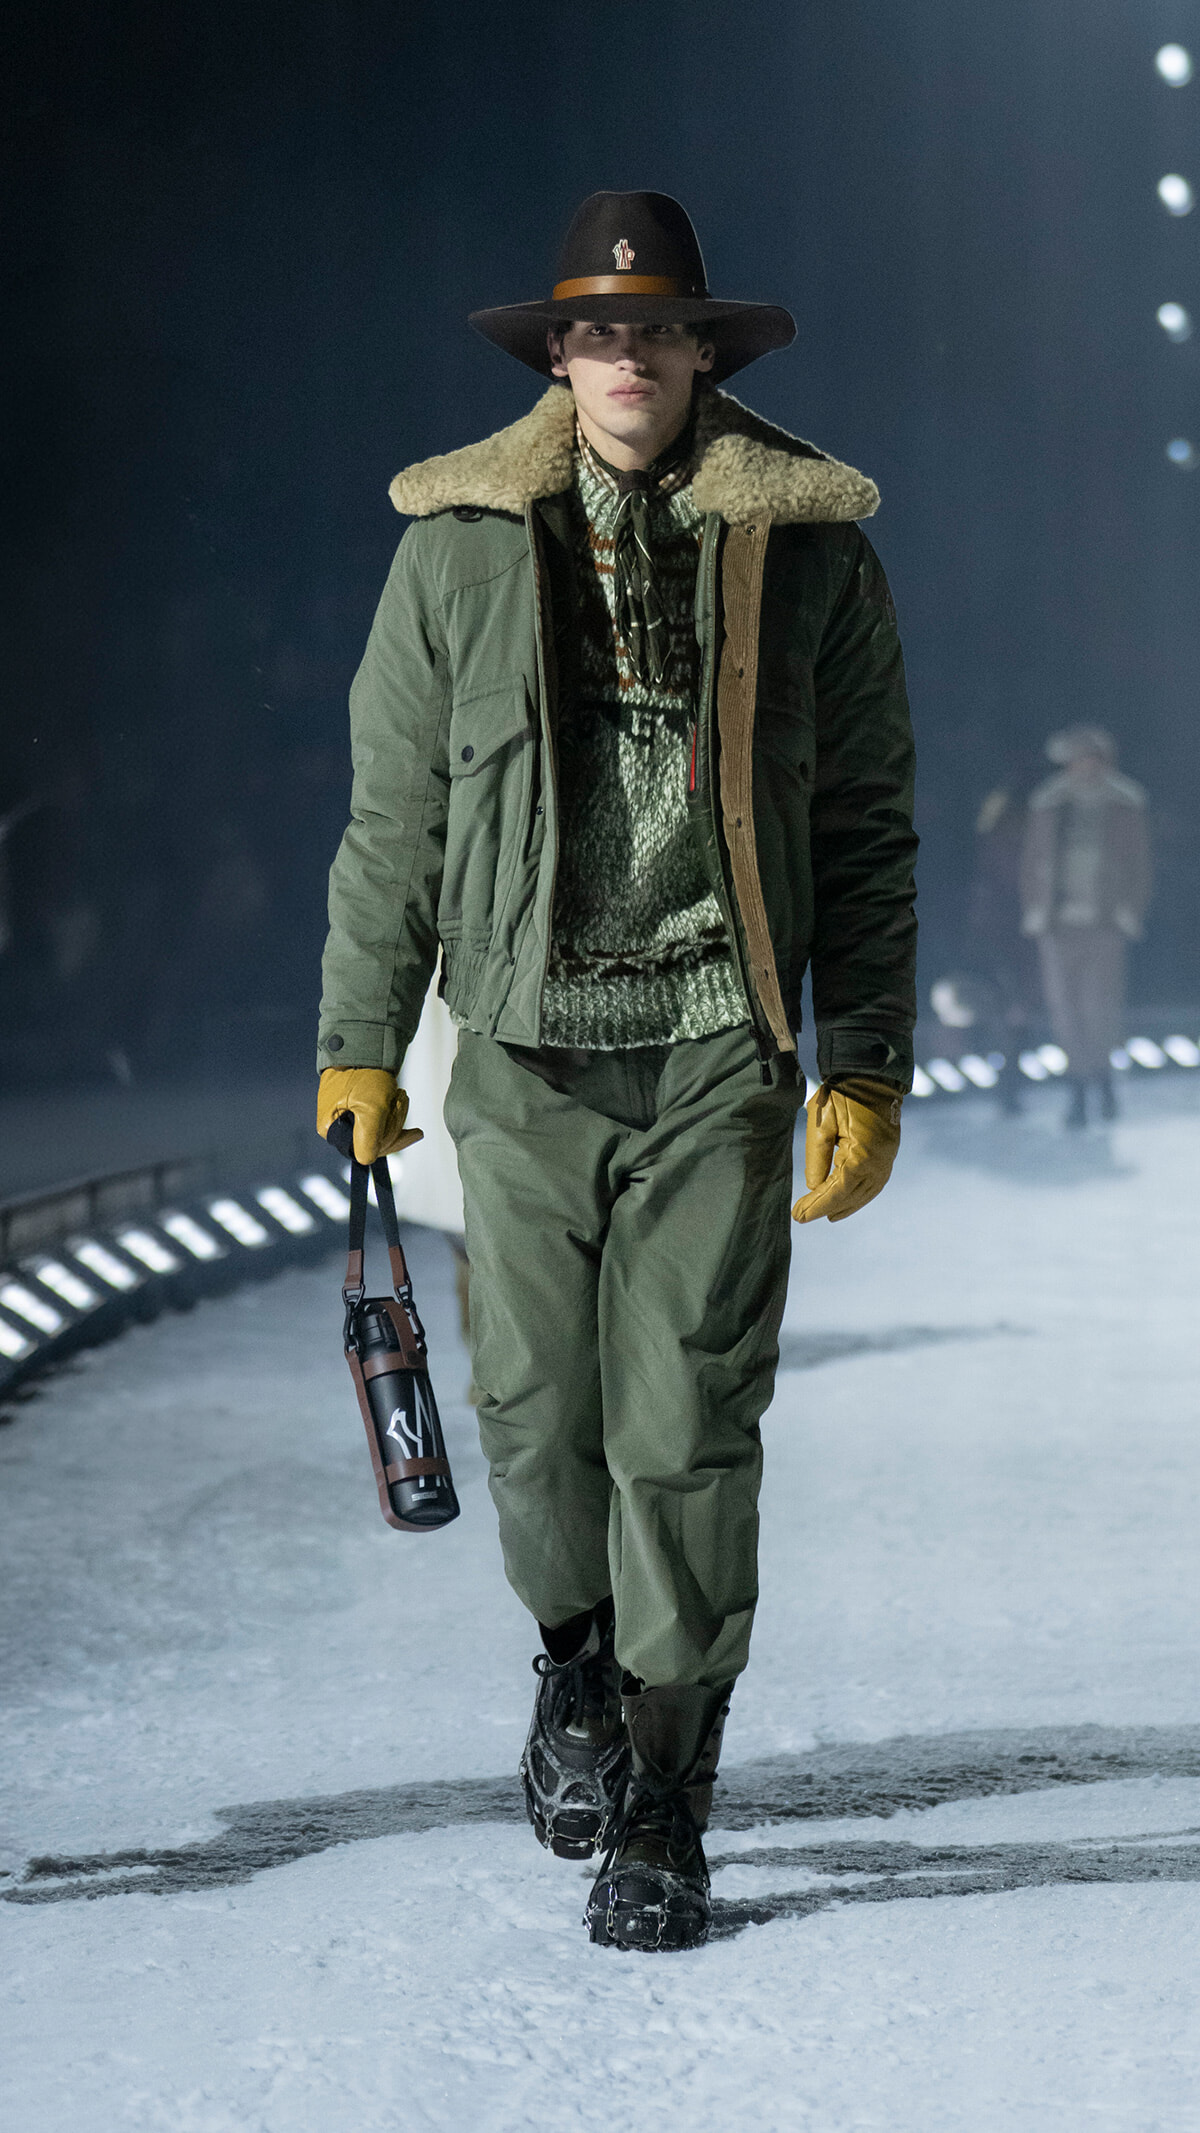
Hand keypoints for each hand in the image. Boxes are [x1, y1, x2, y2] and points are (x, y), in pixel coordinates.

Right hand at [317, 1067, 423, 1164]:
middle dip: (394, 1123)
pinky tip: (402, 1101)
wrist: (365, 1043)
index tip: (406, 1129)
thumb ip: (368, 1137)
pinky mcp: (358, 1106)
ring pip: (379, 1130)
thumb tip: (366, 1161)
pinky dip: (394, 1112)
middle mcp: (335, 1126)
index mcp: (331, 1129)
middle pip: (373, 1142)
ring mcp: (347, 1116)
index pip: (363, 1151)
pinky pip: (380, 1119)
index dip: (387, 1141)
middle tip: (401, 1099)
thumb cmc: (364, 1074)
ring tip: (400, 1094)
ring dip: (396, 1113)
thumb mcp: (371, 1108)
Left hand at [791, 1076, 901, 1224]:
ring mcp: (887, 1160)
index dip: (817, 1205)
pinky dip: (859, 1196)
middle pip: (851, 1195)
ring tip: (825, 1215)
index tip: (798, 1215)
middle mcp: (879, 1163)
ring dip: (845, 1206)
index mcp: (862, 1155)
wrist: (872, 1075)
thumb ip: (817, 1157)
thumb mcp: (821, 1122)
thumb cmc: (843, 1094)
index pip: (837, 1189)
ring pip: (865, 1193)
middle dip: (826, 1208)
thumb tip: (813, 1187)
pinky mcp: (888, 1155)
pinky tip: (847, 1200)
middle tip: (801, 1216)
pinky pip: (874, 1184)